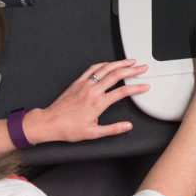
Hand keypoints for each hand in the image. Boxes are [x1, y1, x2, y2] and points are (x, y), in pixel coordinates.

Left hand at [29, 59, 148, 143]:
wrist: (50, 122)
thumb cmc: (69, 128)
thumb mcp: (93, 133)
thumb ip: (113, 129)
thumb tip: (127, 126)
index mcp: (98, 103)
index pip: (123, 92)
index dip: (137, 88)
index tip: (145, 86)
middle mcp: (92, 90)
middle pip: (117, 75)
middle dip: (132, 70)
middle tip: (142, 67)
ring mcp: (85, 84)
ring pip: (105, 68)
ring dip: (119, 63)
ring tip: (130, 61)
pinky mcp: (77, 82)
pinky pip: (92, 69)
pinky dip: (103, 64)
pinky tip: (108, 63)